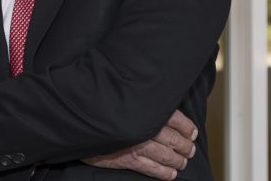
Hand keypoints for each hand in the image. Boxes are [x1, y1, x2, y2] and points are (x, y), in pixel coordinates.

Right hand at [82, 110, 197, 179]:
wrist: (78, 122)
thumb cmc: (100, 107)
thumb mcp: (121, 97)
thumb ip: (141, 100)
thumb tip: (158, 104)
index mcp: (146, 109)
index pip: (176, 119)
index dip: (187, 127)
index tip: (191, 132)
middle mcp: (145, 127)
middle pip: (175, 139)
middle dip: (185, 146)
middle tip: (190, 149)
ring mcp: (138, 145)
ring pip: (167, 156)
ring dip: (178, 160)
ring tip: (182, 161)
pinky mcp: (129, 160)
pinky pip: (153, 170)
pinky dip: (165, 173)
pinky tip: (171, 173)